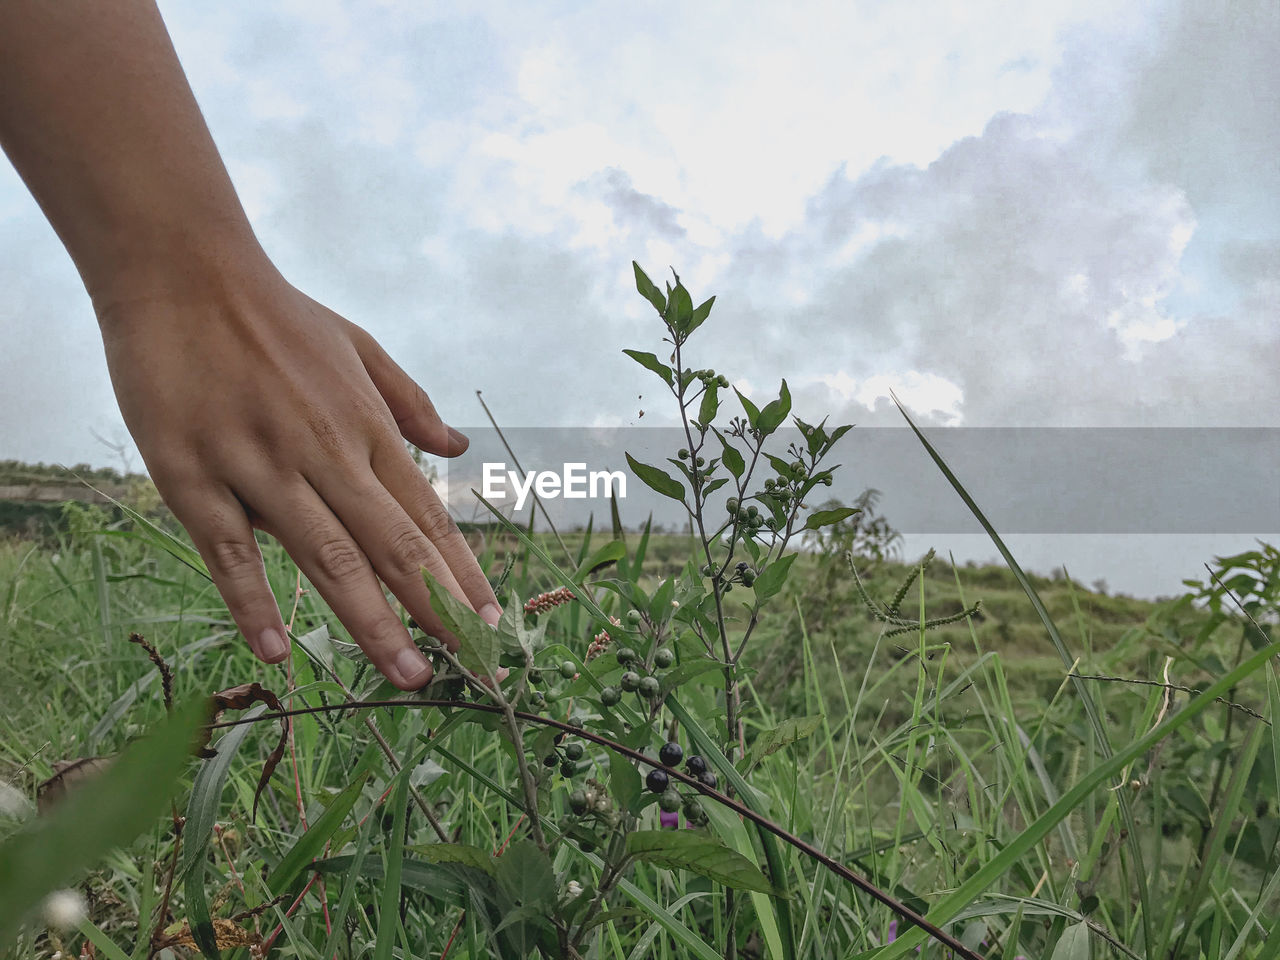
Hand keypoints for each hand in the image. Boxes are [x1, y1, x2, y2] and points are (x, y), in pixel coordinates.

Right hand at [97, 263, 500, 689]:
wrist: (183, 270)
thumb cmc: (276, 314)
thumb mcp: (359, 346)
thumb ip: (410, 402)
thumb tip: (459, 449)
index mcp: (365, 427)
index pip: (427, 516)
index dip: (462, 573)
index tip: (492, 621)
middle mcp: (324, 452)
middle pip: (392, 547)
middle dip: (436, 612)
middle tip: (473, 667)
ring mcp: (259, 466)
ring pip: (327, 558)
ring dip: (371, 622)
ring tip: (408, 675)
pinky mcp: (194, 476)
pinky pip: (230, 551)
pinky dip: (254, 602)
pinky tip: (278, 649)